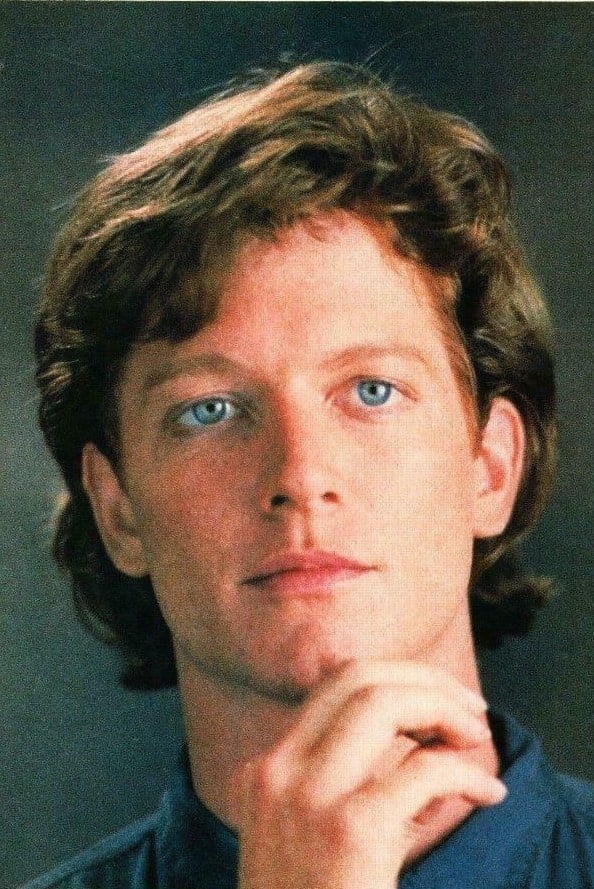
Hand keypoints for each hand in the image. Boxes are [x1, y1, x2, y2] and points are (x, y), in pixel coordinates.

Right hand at [233, 660, 505, 888]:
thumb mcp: (309, 838)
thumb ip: (349, 786)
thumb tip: (427, 747)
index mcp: (266, 769)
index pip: (334, 684)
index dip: (398, 679)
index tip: (439, 701)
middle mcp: (277, 771)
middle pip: (358, 677)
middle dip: (426, 681)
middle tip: (471, 712)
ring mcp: (306, 797)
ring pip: (382, 701)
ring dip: (443, 710)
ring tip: (476, 739)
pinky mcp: (349, 832)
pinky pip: (422, 770)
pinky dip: (466, 774)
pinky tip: (486, 795)